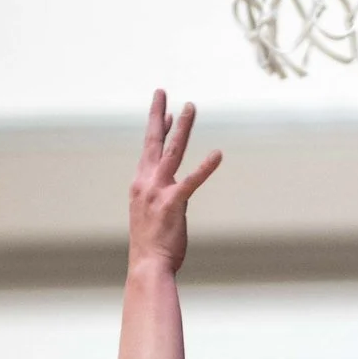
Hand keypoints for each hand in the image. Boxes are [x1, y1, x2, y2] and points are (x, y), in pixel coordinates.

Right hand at [128, 89, 222, 275]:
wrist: (147, 266)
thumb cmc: (151, 246)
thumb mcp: (151, 216)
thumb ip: (159, 198)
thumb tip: (170, 190)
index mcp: (140, 185)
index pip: (149, 150)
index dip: (158, 129)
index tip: (166, 112)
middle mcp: (146, 183)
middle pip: (153, 141)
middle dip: (158, 114)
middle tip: (162, 91)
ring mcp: (159, 191)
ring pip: (172, 151)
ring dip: (183, 127)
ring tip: (190, 106)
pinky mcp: (174, 204)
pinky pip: (192, 181)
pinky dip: (206, 167)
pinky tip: (217, 154)